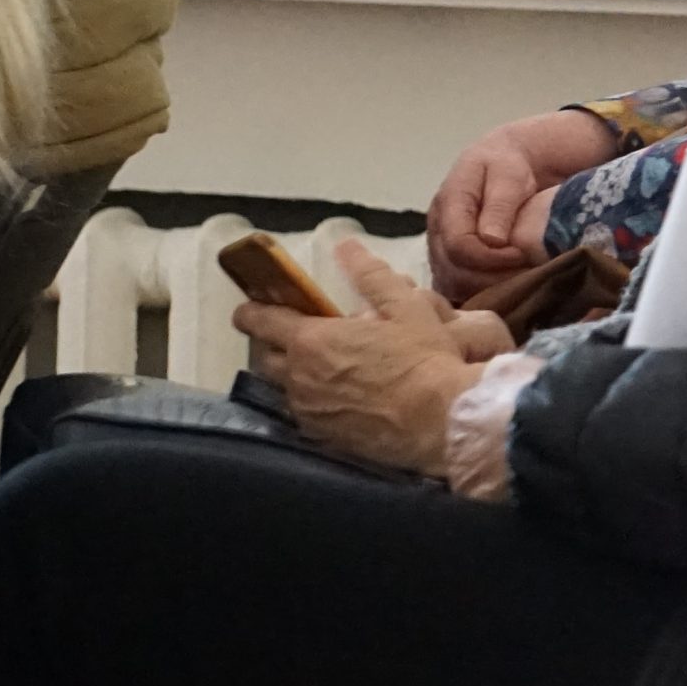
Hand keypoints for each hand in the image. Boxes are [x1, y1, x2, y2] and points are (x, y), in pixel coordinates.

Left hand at [236, 243, 505, 474]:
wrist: (440, 419)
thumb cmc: (422, 358)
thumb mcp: (405, 306)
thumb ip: (371, 275)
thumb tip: (347, 247)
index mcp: (312, 340)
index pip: (262, 322)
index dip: (250, 312)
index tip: (246, 308)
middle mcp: (300, 378)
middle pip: (265, 359)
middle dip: (269, 345)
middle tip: (287, 336)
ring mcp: (309, 411)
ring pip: (284, 389)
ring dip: (291, 375)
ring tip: (316, 368)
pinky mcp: (324, 438)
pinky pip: (305, 415)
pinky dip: (311, 402)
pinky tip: (335, 398)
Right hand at [427, 111, 615, 298]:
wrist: (502, 165)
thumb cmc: (509, 167)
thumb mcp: (509, 175)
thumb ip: (500, 205)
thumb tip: (491, 240)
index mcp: (448, 202)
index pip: (458, 245)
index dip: (489, 258)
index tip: (520, 255)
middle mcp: (436, 228)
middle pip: (451, 269)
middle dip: (490, 278)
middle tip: (525, 275)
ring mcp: (438, 246)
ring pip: (450, 283)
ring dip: (485, 289)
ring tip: (518, 283)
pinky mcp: (446, 260)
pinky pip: (453, 287)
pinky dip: (477, 293)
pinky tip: (502, 291)